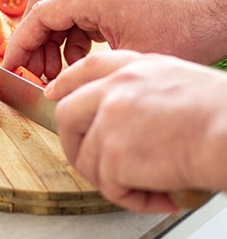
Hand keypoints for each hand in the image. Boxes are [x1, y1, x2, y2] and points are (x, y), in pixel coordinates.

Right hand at [3, 0, 226, 78]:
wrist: (212, 19)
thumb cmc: (183, 34)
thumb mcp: (129, 58)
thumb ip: (86, 68)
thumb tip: (55, 86)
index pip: (40, 13)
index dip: (20, 41)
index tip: (10, 66)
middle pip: (43, 5)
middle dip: (31, 39)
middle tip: (31, 71)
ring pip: (59, 10)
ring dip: (50, 40)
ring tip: (53, 72)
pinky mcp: (112, 1)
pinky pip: (77, 16)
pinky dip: (69, 39)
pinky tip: (77, 60)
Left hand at [45, 50, 226, 212]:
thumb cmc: (216, 108)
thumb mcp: (171, 77)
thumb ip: (137, 86)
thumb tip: (117, 108)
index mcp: (130, 68)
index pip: (84, 70)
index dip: (65, 84)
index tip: (55, 95)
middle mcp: (114, 89)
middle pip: (67, 114)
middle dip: (74, 142)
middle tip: (94, 160)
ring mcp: (110, 119)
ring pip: (86, 157)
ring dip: (111, 178)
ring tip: (144, 184)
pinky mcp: (115, 154)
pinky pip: (109, 185)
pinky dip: (131, 197)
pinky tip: (158, 193)